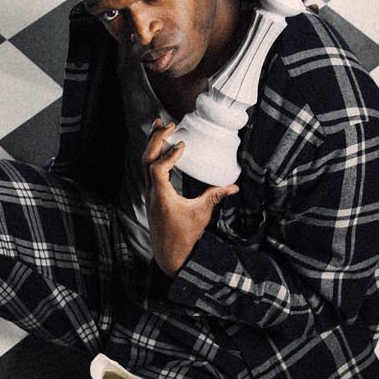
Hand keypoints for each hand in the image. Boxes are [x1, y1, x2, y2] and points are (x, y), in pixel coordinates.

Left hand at [143, 117, 238, 275]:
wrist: (170, 255)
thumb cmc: (184, 237)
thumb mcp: (202, 214)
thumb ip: (215, 197)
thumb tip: (234, 186)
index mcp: (161, 197)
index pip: (157, 168)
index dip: (169, 155)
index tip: (183, 145)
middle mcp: (151, 193)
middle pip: (146, 160)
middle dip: (156, 139)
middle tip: (169, 124)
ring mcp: (149, 193)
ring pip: (144, 163)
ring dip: (152, 143)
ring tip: (159, 125)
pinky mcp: (151, 195)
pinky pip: (148, 170)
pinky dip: (153, 154)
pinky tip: (161, 145)